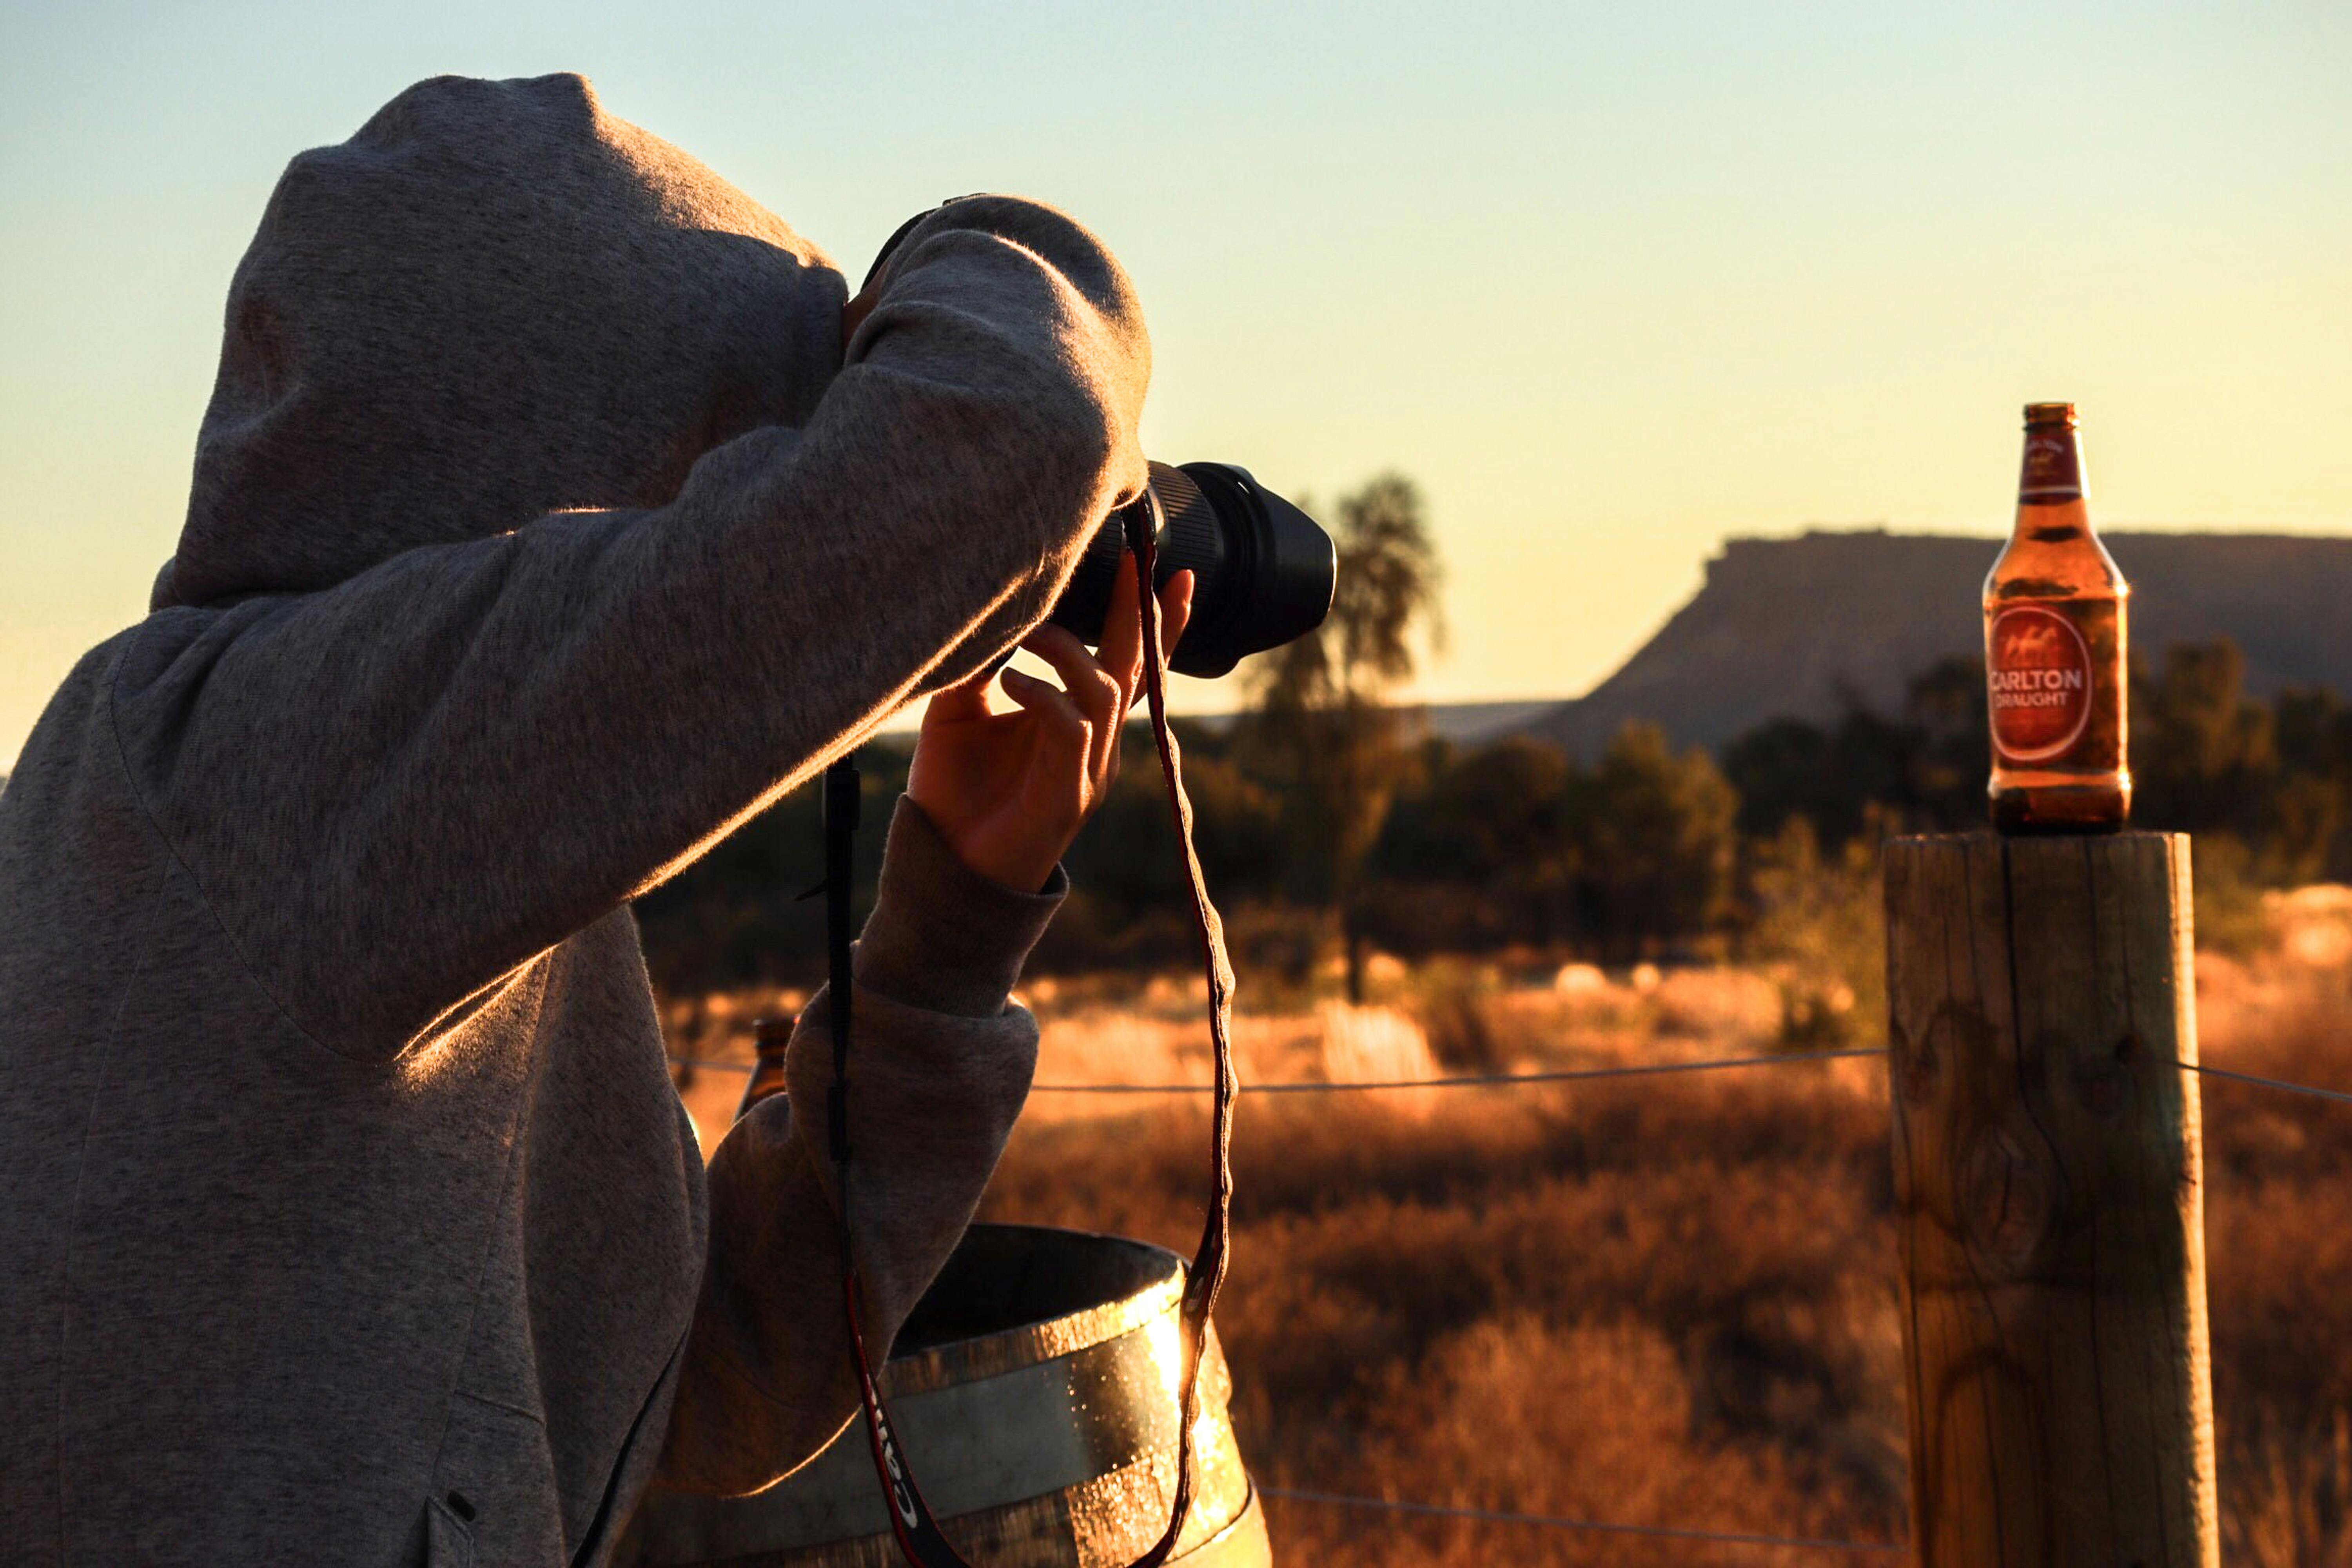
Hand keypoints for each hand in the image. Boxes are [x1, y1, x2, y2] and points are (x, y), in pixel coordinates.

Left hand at [909, 556, 1192, 891]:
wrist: (943, 868)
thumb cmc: (955, 791)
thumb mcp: (959, 714)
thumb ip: (977, 666)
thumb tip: (986, 616)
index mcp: (1078, 722)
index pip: (1128, 664)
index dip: (1156, 622)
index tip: (1168, 569)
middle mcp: (1096, 744)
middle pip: (1136, 669)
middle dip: (1141, 613)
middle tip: (1139, 560)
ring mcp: (1088, 770)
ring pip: (1104, 691)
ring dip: (1068, 650)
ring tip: (1028, 630)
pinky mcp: (1068, 795)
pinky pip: (1072, 729)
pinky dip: (1044, 695)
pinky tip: (1010, 680)